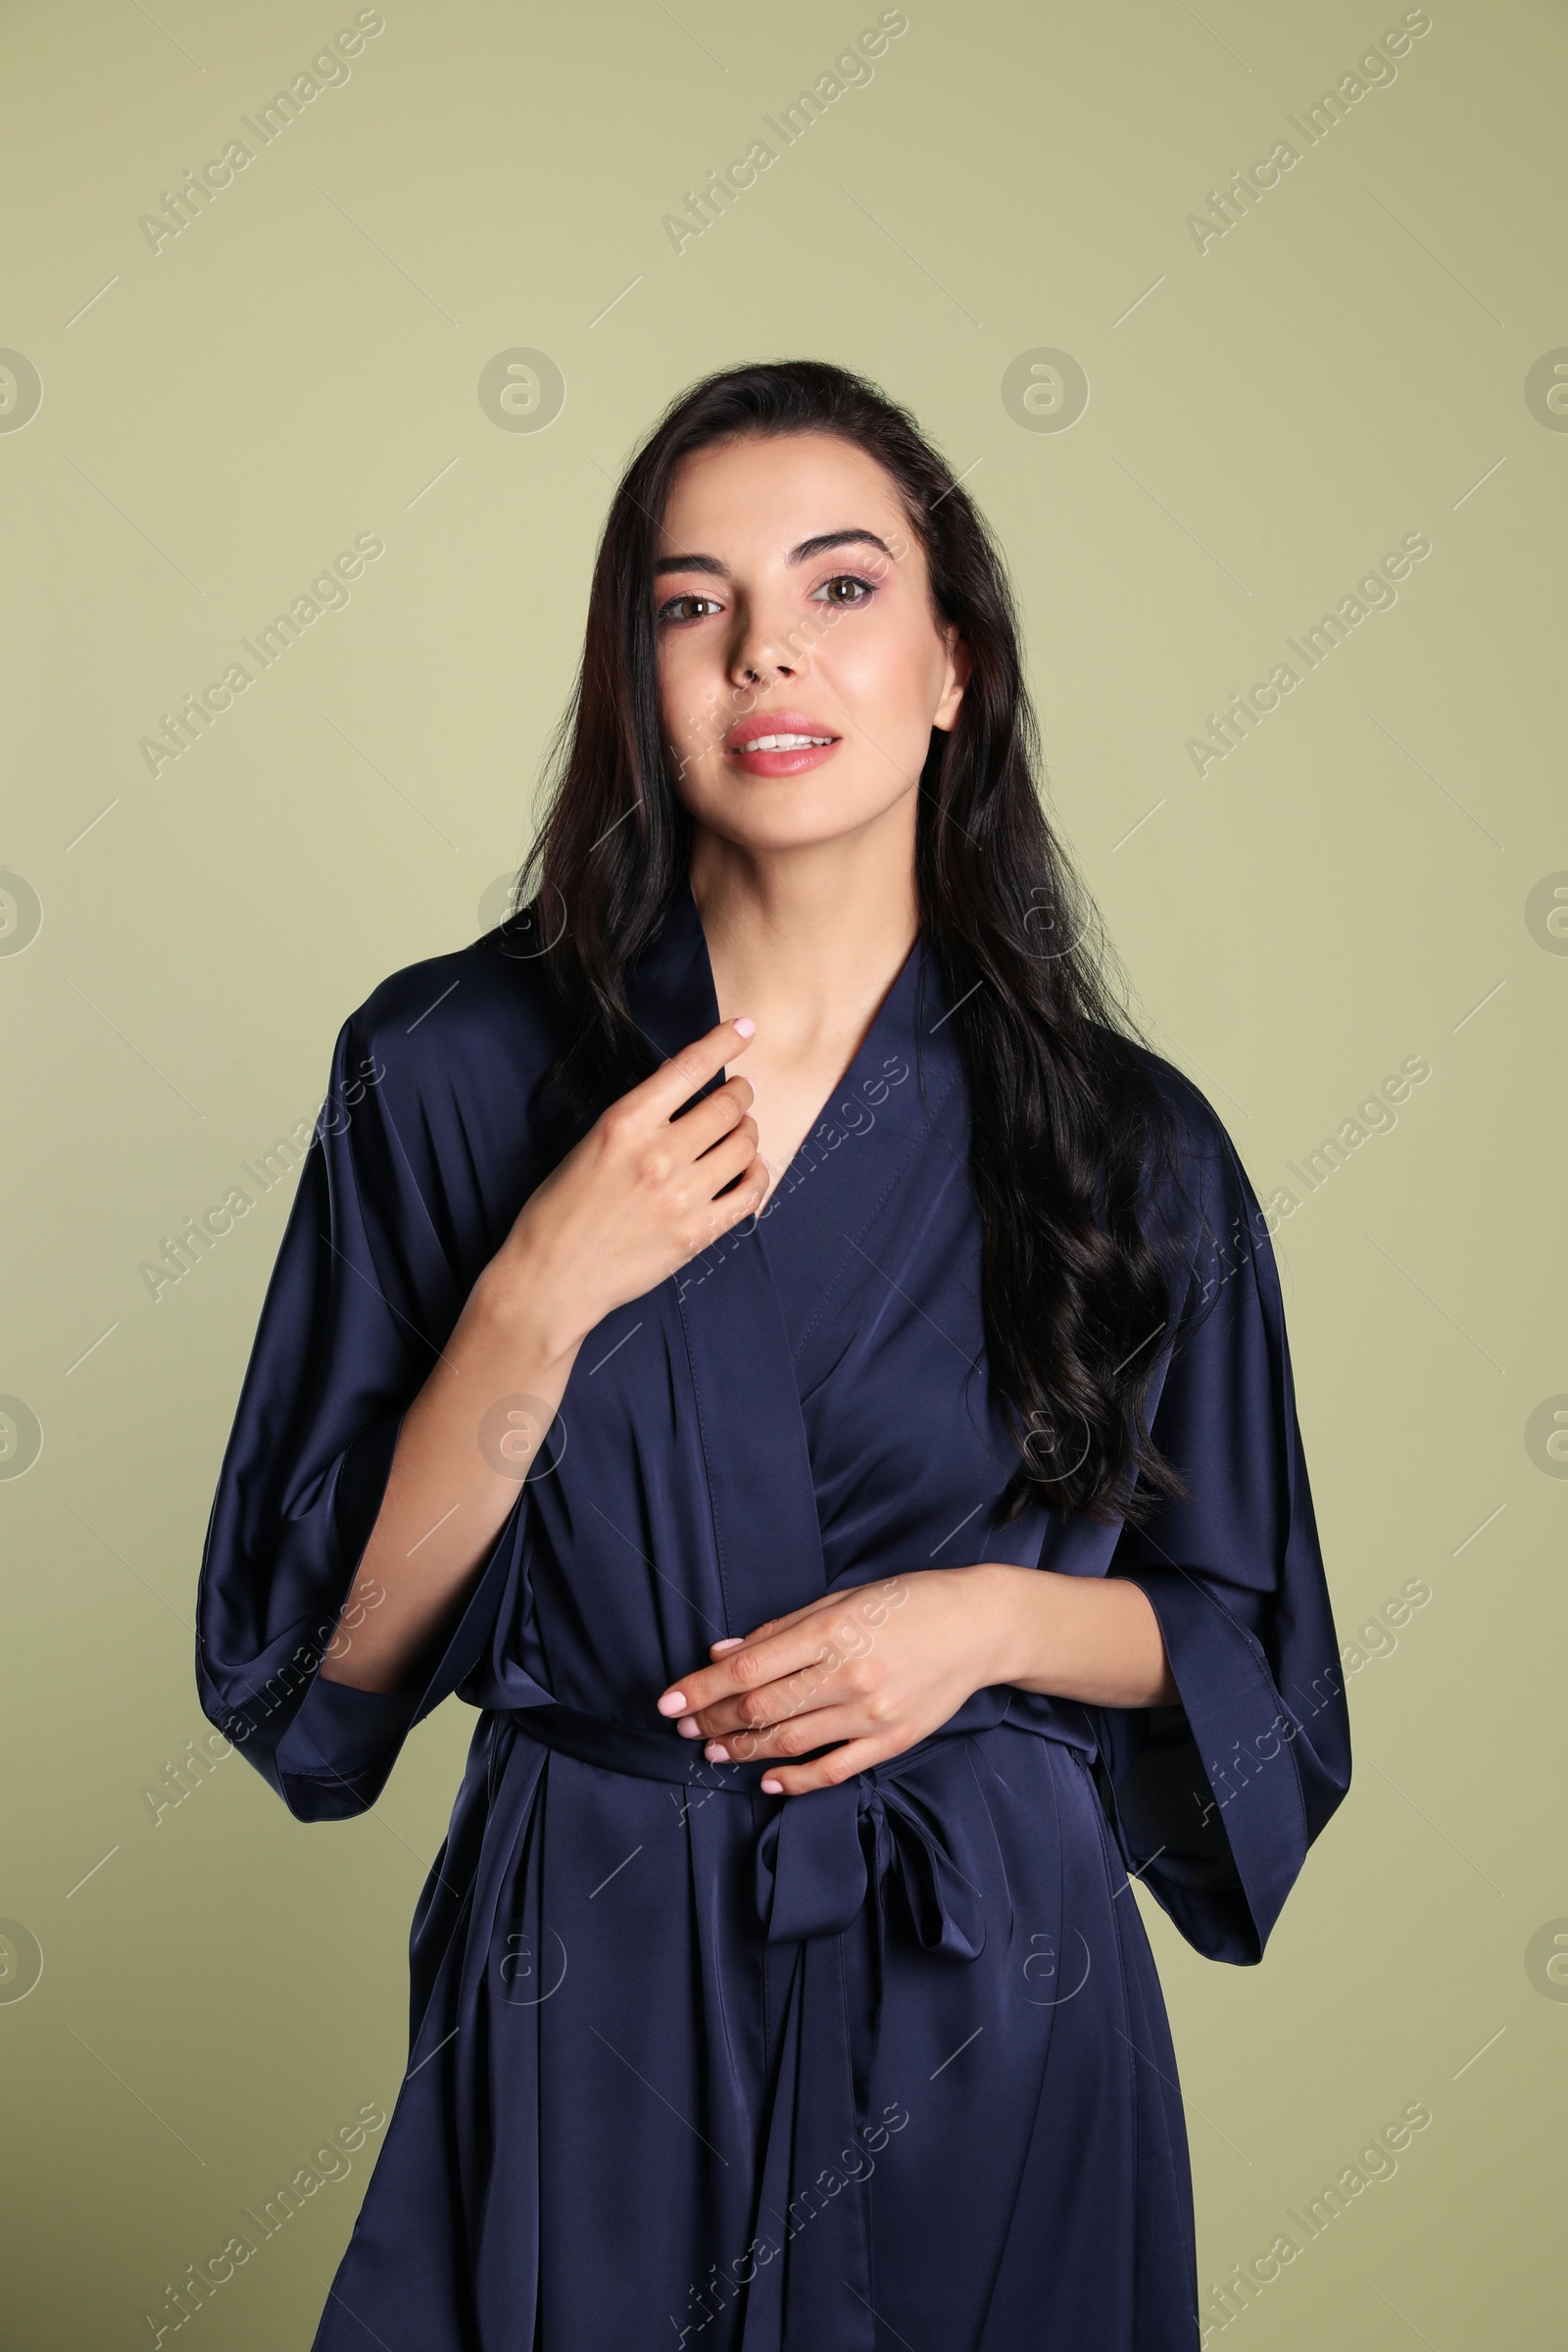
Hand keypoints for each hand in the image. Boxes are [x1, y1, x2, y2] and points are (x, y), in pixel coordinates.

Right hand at [485, 1016, 766, 1351]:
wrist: (550, 1280)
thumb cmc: (558, 1212)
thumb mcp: (588, 1145)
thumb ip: (637, 1119)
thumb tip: (683, 1092)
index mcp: (624, 1125)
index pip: (689, 1068)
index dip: (723, 1041)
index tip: (745, 1027)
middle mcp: (658, 1156)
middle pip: (728, 1106)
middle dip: (740, 1093)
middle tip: (739, 1093)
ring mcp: (681, 1197)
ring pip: (744, 1145)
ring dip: (749, 1131)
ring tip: (739, 1132)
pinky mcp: (696, 1234)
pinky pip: (750, 1193)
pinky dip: (756, 1174)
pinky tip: (748, 1169)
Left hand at [654, 1566, 1015, 1795]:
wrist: (978, 1627)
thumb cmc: (906, 1603)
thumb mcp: (841, 1598)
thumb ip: (781, 1630)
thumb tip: (722, 1653)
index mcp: (831, 1631)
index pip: (748, 1669)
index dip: (701, 1688)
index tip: (668, 1702)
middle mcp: (848, 1675)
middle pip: (761, 1709)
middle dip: (713, 1720)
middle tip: (684, 1727)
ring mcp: (871, 1714)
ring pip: (789, 1742)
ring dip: (742, 1750)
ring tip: (714, 1749)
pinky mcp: (892, 1741)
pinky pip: (834, 1770)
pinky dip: (795, 1780)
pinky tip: (768, 1781)